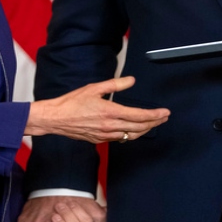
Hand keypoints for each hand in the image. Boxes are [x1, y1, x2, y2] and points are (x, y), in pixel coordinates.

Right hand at [26, 76, 169, 142]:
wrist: (56, 118)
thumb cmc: (72, 102)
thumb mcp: (94, 88)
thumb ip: (115, 84)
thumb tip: (131, 81)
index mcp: (110, 112)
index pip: (139, 116)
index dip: (154, 115)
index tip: (165, 113)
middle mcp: (110, 126)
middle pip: (139, 128)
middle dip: (154, 123)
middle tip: (164, 118)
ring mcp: (105, 135)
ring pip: (131, 136)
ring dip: (145, 130)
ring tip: (153, 124)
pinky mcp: (99, 140)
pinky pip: (120, 139)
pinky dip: (131, 134)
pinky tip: (134, 130)